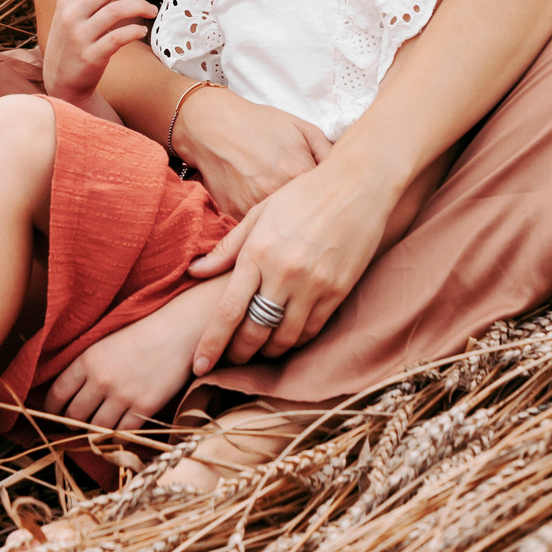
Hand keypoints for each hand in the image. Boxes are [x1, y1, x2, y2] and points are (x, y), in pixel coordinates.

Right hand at [42, 0, 156, 119]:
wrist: (61, 81)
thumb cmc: (70, 39)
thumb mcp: (70, 8)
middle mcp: (69, 15)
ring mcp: (78, 36)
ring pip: (115, 11)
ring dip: (139, 7)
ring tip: (152, 10)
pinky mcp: (90, 57)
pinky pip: (117, 38)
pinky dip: (133, 32)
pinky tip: (142, 31)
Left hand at [42, 287, 213, 434]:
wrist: (178, 332)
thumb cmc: (141, 334)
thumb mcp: (105, 343)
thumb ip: (85, 366)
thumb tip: (66, 391)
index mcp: (87, 360)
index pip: (57, 394)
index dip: (52, 410)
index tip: (55, 414)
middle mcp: (101, 379)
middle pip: (74, 416)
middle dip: (72, 424)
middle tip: (76, 426)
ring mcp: (123, 395)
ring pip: (96, 429)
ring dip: (94, 433)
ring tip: (97, 430)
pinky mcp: (144, 406)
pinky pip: (123, 432)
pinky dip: (118, 436)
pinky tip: (119, 432)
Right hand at [171, 87, 330, 219]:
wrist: (213, 125)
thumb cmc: (260, 124)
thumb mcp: (302, 129)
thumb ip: (329, 152)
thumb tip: (350, 173)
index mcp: (298, 172)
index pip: (328, 202)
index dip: (335, 205)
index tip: (338, 206)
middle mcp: (276, 194)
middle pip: (305, 221)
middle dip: (314, 222)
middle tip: (320, 220)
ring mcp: (252, 207)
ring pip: (280, 231)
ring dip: (290, 231)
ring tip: (298, 225)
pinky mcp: (234, 215)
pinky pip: (256, 231)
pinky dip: (265, 230)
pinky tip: (272, 224)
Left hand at [188, 157, 399, 373]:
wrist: (357, 186)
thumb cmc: (302, 196)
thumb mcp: (258, 214)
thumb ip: (227, 249)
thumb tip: (194, 272)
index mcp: (258, 252)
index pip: (227, 311)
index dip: (211, 344)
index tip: (198, 365)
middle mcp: (284, 273)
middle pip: (254, 332)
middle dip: (237, 354)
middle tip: (228, 360)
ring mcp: (314, 285)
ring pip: (284, 338)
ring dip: (266, 351)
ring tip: (256, 351)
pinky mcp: (338, 291)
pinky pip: (311, 330)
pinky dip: (295, 340)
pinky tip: (285, 338)